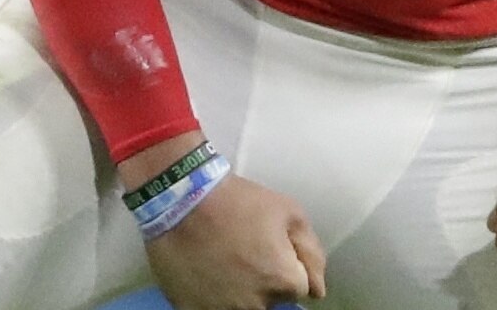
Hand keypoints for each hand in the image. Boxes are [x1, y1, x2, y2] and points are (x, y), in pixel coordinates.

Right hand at [146, 173, 326, 309]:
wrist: (179, 198)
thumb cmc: (236, 201)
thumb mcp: (288, 211)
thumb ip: (311, 253)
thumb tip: (317, 288)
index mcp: (283, 281)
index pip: (300, 289)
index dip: (286, 266)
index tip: (269, 249)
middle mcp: (257, 305)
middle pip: (270, 301)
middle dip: (264, 282)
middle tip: (244, 254)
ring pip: (243, 307)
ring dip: (239, 291)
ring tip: (224, 264)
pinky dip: (213, 298)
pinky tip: (206, 274)